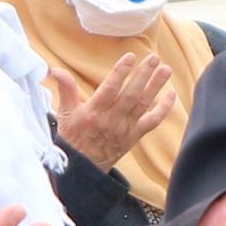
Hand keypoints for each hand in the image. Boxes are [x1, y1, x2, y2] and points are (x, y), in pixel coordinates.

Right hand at [53, 53, 175, 166]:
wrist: (83, 168)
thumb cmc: (73, 138)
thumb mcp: (64, 114)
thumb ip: (65, 89)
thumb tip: (55, 70)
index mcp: (93, 113)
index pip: (109, 89)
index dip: (120, 73)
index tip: (130, 56)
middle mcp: (111, 120)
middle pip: (131, 95)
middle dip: (143, 75)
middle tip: (153, 58)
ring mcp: (125, 129)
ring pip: (143, 105)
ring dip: (156, 86)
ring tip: (165, 69)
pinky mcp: (134, 136)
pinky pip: (152, 122)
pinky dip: (163, 109)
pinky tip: (171, 94)